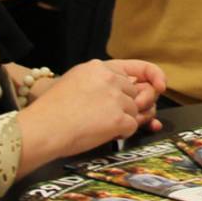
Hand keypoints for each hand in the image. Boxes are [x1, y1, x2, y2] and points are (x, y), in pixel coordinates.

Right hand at [14, 59, 161, 176]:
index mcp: (98, 67)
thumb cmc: (50, 111)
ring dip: (125, 121)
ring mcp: (116, 98)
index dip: (152, 76)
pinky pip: (132, 126)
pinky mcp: (118, 117)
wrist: (42, 129)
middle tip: (119, 117)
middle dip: (133, 106)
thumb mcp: (73, 82)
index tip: (160, 85)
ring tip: (102, 126)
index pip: (136, 67)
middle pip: (137, 93)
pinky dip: (122, 133)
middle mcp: (110, 78)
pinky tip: (105, 133)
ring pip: (136, 111)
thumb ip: (98, 82)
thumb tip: (126, 91)